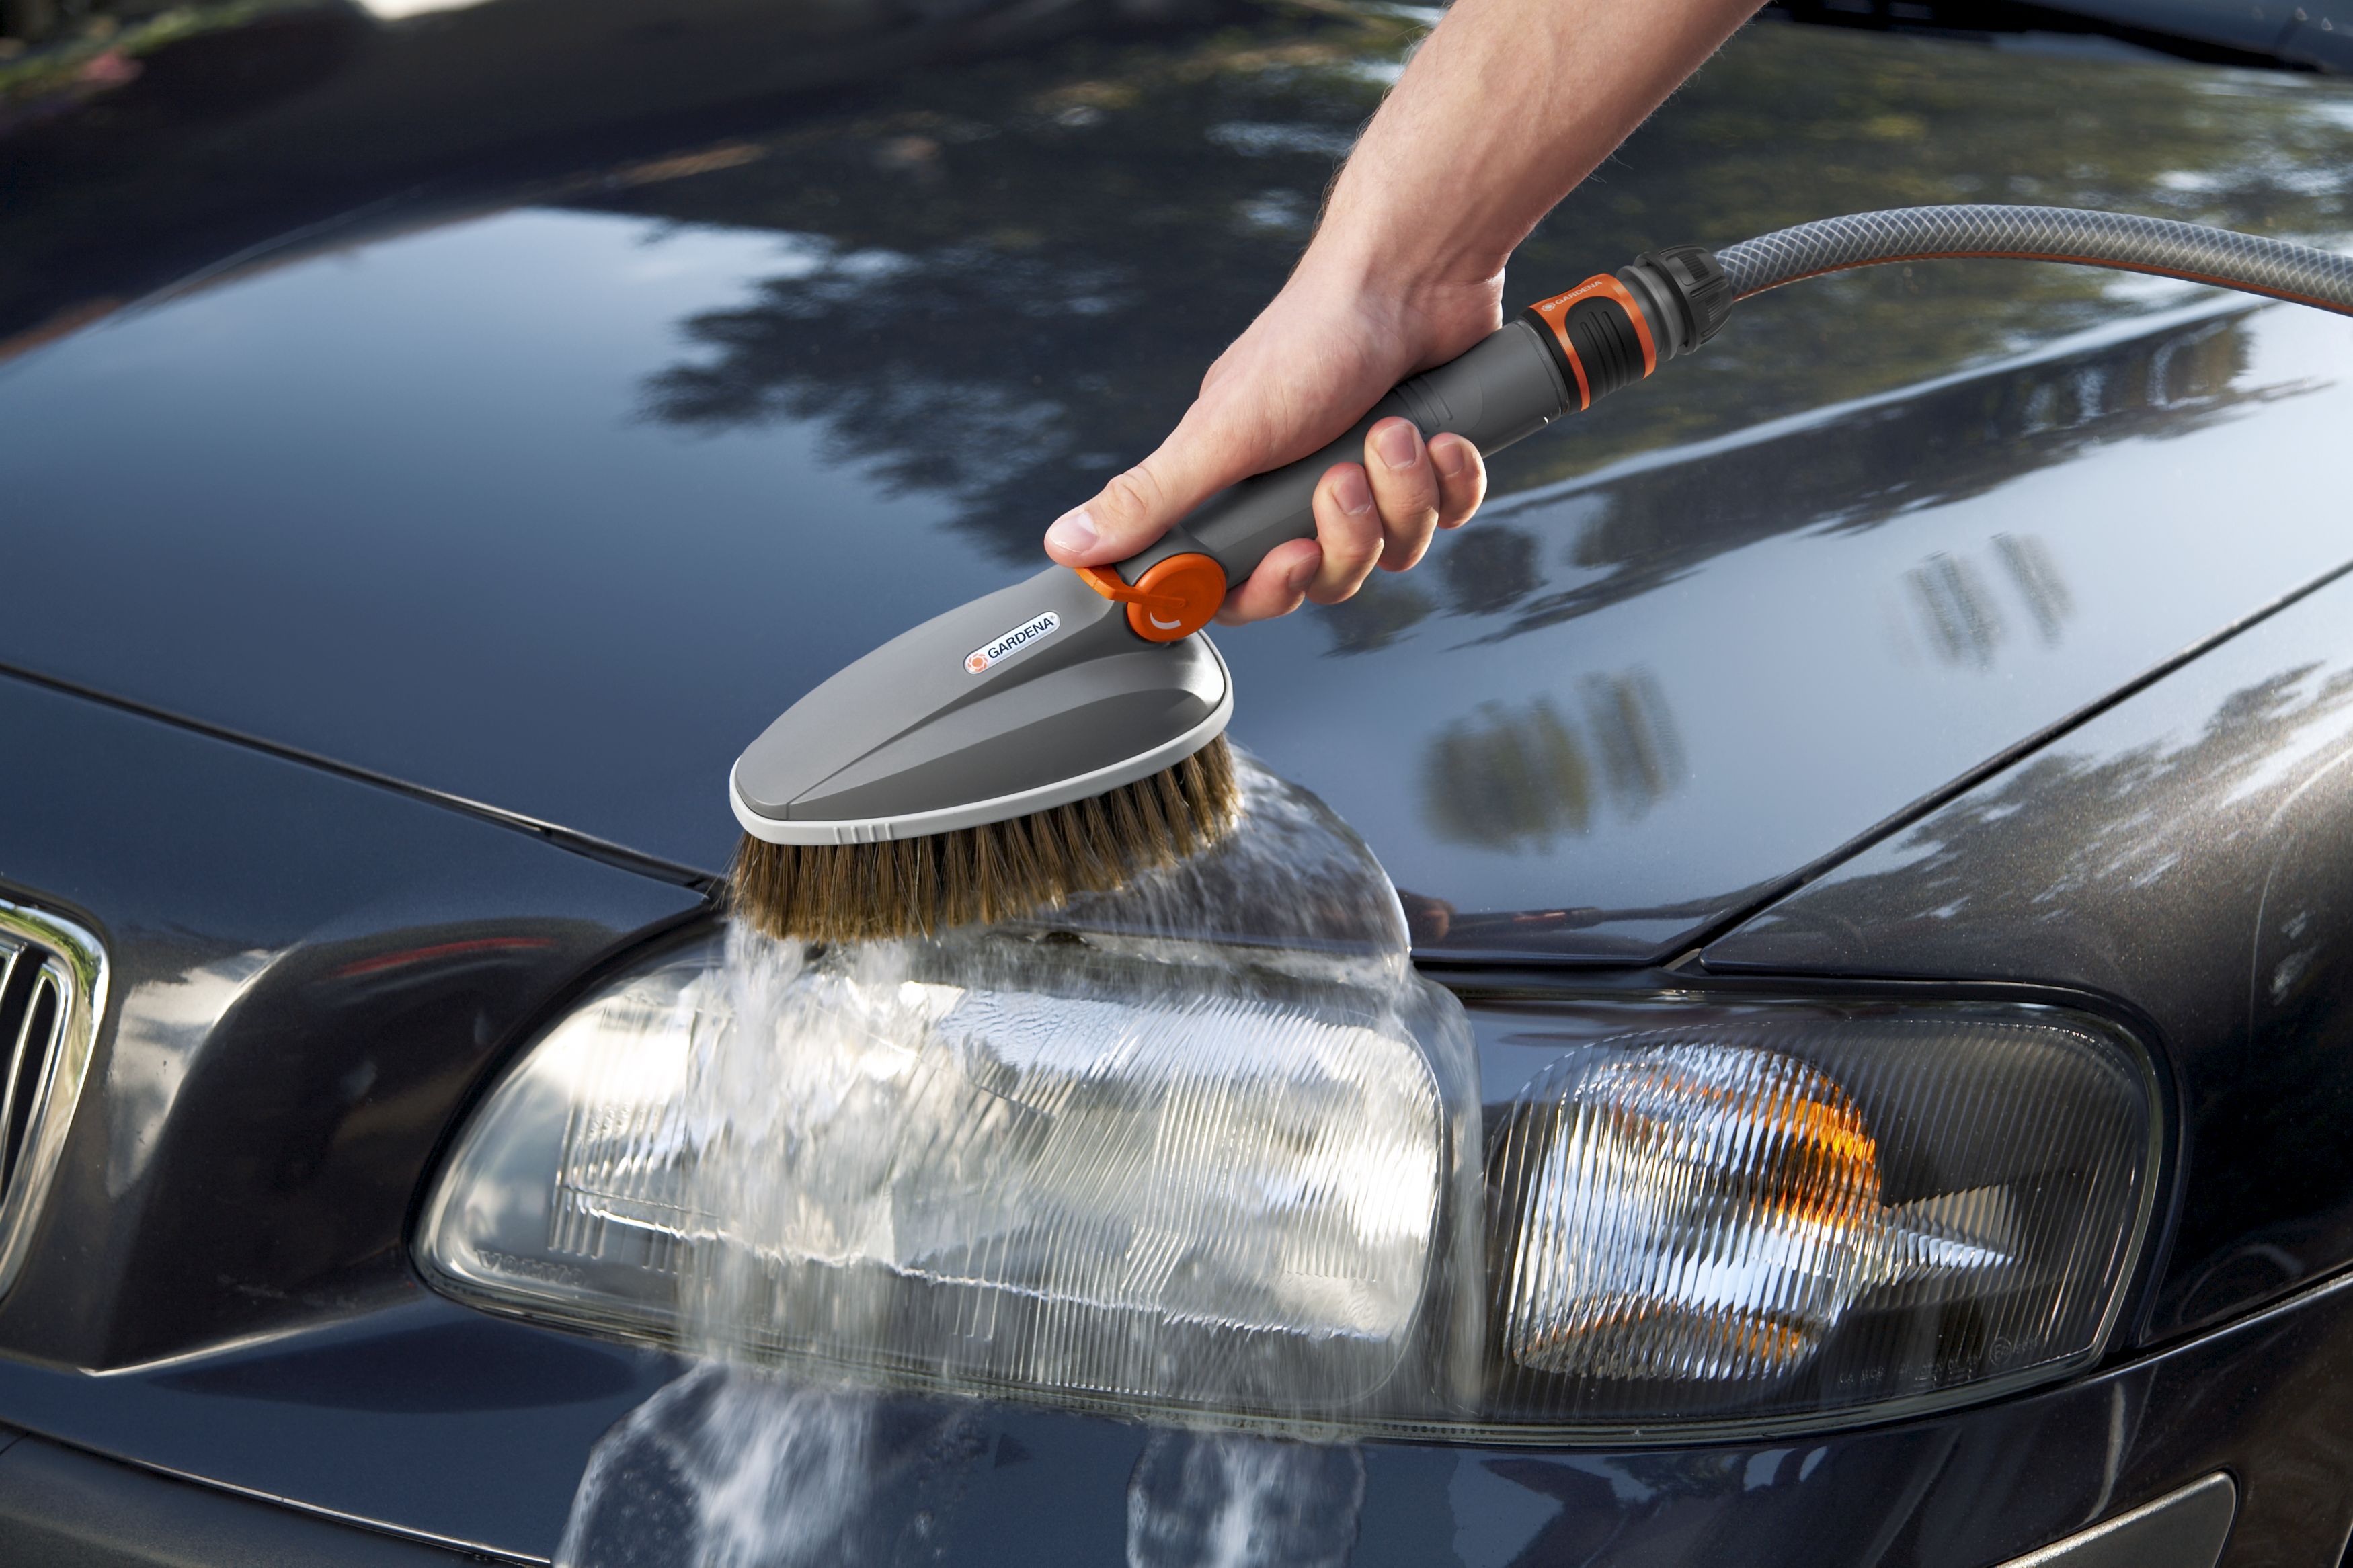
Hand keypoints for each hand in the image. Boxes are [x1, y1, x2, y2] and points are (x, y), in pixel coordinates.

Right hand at [1041, 252, 1494, 623]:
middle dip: (1348, 536)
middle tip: (1343, 475)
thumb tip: (1064, 544)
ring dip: (1403, 494)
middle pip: (1330, 578)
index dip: (1269, 590)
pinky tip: (1443, 433)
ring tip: (1394, 431)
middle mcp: (1305, 489)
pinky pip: (1450, 514)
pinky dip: (1452, 479)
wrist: (1415, 274)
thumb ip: (1150, 497)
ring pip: (1396, 548)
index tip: (1290, 560)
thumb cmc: (1314, 338)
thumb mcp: (1221, 430)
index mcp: (1244, 488)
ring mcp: (1374, 477)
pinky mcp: (1431, 464)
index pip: (1243, 585)